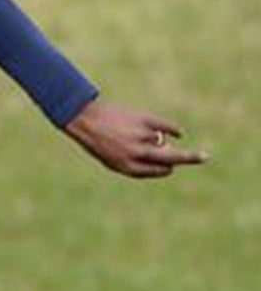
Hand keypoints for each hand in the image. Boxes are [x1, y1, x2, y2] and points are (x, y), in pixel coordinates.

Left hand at [63, 99, 207, 178]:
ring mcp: (143, 136)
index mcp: (128, 167)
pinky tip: (178, 133)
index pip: (160, 171)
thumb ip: (139, 164)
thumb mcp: (114, 160)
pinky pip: (168, 126)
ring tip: (135, 135)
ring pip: (164, 141)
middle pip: (173, 158)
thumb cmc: (100, 143)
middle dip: (190, 158)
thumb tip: (169, 163)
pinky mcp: (145, 120)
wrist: (86, 120)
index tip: (170, 167)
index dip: (166, 169)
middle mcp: (138, 153)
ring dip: (159, 140)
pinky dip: (174, 129)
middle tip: (204, 157)